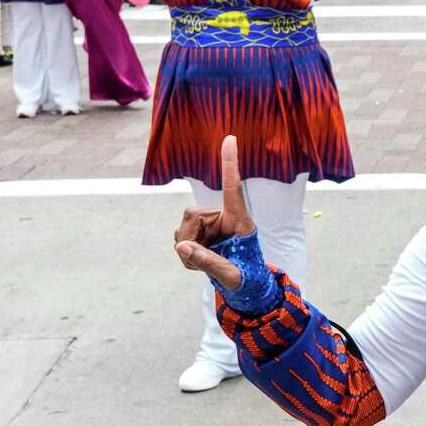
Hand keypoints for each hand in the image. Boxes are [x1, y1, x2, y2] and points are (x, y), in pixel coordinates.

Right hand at [172, 135, 252, 290]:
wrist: (244, 287)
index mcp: (240, 219)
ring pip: (183, 227)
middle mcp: (224, 217)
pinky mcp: (200, 234)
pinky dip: (185, 253)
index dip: (229, 163)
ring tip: (205, 263)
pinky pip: (180, 238)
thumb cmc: (246, 277)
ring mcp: (210, 225)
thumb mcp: (230, 274)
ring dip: (187, 249)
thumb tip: (181, 246)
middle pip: (192, 213)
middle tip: (200, 260)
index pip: (233, 187)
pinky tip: (199, 262)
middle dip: (190, 238)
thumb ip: (208, 261)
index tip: (230, 138)